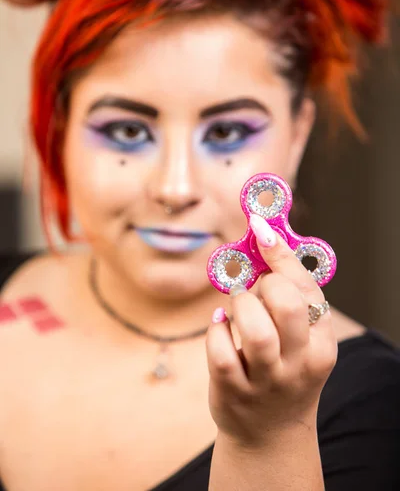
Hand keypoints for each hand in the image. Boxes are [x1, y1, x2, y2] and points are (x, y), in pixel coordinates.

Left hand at [206, 214, 337, 448]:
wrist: (269, 434)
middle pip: (287, 306)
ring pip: (255, 330)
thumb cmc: (284, 371)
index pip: (307, 290)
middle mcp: (299, 363)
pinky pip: (220, 351)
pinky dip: (216, 329)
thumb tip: (264, 242)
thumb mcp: (301, 341)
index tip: (261, 229)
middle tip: (254, 288)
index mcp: (322, 344)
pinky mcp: (233, 391)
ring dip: (240, 305)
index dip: (281, 254)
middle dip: (264, 284)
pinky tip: (220, 325)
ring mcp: (266, 381)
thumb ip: (291, 299)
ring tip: (236, 305)